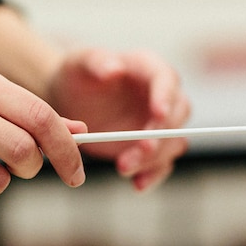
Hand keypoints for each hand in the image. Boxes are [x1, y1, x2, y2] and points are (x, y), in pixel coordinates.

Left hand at [47, 49, 189, 190]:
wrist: (68, 99)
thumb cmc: (77, 75)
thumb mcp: (81, 63)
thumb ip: (97, 62)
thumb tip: (114, 68)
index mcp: (148, 69)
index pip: (167, 80)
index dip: (166, 98)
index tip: (158, 114)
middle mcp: (161, 96)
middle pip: (176, 116)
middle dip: (160, 134)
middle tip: (140, 148)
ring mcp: (156, 125)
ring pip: (172, 143)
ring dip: (154, 158)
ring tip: (123, 166)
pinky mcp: (149, 147)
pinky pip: (160, 164)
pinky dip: (152, 175)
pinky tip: (137, 184)